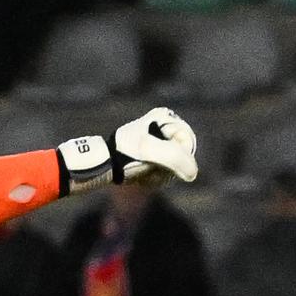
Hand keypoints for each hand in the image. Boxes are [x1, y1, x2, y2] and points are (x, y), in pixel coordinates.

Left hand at [57, 107, 198, 195]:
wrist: (103, 164)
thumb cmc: (126, 154)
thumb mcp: (152, 152)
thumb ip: (178, 159)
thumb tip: (192, 174)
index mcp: (164, 117)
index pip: (187, 141)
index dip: (177, 153)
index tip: (157, 154)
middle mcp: (163, 127)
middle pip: (183, 155)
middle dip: (170, 165)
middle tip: (151, 165)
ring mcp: (158, 142)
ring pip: (176, 166)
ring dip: (162, 173)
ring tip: (144, 171)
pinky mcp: (151, 156)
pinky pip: (165, 172)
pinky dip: (156, 177)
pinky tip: (142, 176)